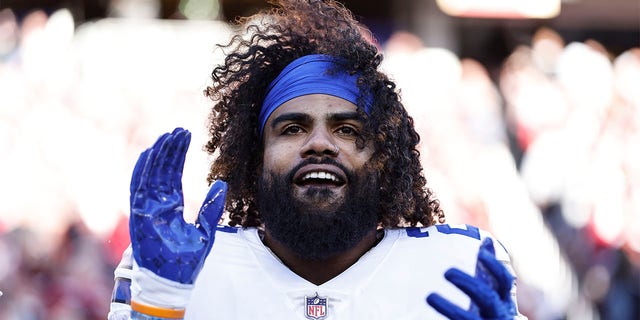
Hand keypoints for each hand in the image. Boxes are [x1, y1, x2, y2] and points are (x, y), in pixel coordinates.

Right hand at [129, 128, 226, 284]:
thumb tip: (222, 183)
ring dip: (158, 156)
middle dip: (170, 150)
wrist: (174, 282)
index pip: (174, 175)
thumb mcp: (206, 230)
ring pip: (151, 176)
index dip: (178, 155)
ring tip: (167, 136)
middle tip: (179, 130)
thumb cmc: (187, 260)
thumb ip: (212, 207)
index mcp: (172, 207)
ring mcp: (147, 210)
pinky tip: (148, 154)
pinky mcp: (140, 217)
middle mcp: (158, 205)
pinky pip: (138, 190)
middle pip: (162, 171)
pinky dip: (141, 172)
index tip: (186, 135)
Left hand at [426, 238, 516, 318]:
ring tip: (430, 296)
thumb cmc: (491, 311)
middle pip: (487, 298)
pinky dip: (448, 317)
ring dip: (450, 308)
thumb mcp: (494, 292)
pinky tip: (430, 306)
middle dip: (468, 284)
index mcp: (504, 299)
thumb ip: (488, 270)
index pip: (504, 280)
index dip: (493, 266)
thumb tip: (486, 240)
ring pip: (471, 318)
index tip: (480, 252)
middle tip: (447, 272)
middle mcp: (500, 313)